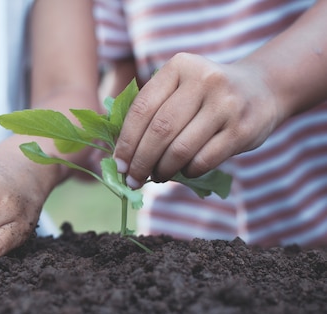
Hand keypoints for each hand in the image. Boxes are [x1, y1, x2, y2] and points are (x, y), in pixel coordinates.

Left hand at [113, 52, 280, 187]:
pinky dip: (188, 171)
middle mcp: (204, 80)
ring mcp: (226, 104)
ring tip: (157, 176)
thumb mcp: (179, 87)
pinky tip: (184, 171)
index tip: (117, 165)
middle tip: (132, 179)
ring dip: (162, 170)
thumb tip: (119, 156)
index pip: (142, 108)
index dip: (126, 141)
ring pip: (180, 148)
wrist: (263, 89)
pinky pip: (203, 160)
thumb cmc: (205, 96)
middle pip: (159, 130)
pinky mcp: (242, 129)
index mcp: (180, 66)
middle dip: (140, 161)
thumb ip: (152, 110)